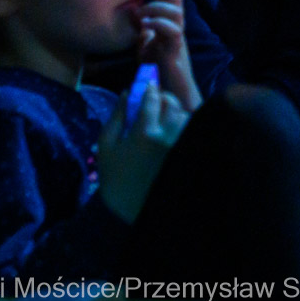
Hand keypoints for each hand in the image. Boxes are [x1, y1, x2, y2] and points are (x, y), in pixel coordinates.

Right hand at [95, 82, 187, 222]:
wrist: (142, 213)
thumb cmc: (118, 183)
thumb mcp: (106, 150)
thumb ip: (116, 118)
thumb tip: (126, 93)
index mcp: (146, 132)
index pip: (152, 98)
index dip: (149, 89)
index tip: (147, 86)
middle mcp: (170, 135)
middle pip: (172, 103)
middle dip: (164, 98)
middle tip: (156, 101)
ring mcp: (184, 145)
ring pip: (185, 116)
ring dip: (176, 112)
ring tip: (165, 118)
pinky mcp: (193, 154)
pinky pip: (193, 131)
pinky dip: (185, 127)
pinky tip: (175, 134)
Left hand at [134, 0, 201, 110]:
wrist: (169, 92)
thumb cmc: (157, 69)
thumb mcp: (144, 44)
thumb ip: (140, 29)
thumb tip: (129, 13)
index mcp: (167, 21)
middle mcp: (175, 26)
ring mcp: (177, 38)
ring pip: (176, 11)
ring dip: (157, 5)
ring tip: (139, 9)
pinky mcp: (176, 51)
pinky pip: (173, 31)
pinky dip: (159, 24)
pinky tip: (145, 25)